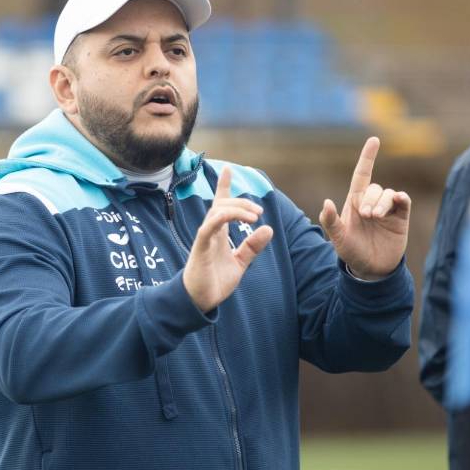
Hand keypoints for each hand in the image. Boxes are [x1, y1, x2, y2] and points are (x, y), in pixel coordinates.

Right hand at [182, 166, 274, 312]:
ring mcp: (204, 238)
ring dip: (237, 209)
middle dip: (241, 202)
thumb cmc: (216, 281)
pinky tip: (236, 217)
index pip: (220, 204)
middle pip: (222, 204)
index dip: (224, 186)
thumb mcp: (240, 262)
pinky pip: (208, 227)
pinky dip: (222, 217)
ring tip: (254, 216)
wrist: (200, 301)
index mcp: (218, 233)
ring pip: (217, 211)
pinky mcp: (200, 247)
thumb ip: (252, 246)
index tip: (228, 169)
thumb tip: (268, 228)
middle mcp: (210, 231)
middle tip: (259, 212)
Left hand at [319, 136, 410, 279]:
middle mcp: (372, 202)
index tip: (374, 140)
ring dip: (381, 202)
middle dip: (370, 198)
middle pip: (374, 187)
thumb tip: (326, 202)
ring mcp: (387, 209)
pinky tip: (398, 200)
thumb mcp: (337, 238)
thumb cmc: (352, 252)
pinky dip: (401, 198)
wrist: (371, 269)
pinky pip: (403, 201)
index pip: (362, 173)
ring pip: (388, 193)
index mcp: (355, 202)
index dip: (368, 157)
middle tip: (366, 215)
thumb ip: (330, 221)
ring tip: (375, 217)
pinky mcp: (400, 218)